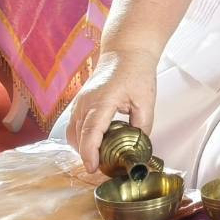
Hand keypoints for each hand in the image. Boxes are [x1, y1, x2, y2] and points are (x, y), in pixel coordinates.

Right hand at [65, 53, 158, 172]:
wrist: (125, 51)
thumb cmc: (137, 72)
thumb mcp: (146, 100)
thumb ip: (142, 125)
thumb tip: (137, 145)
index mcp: (102, 101)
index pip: (91, 132)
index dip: (90, 153)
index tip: (93, 168)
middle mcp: (85, 103)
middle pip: (79, 136)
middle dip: (87, 154)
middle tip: (102, 168)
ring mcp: (79, 102)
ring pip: (73, 132)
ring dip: (82, 147)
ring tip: (99, 158)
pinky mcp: (79, 102)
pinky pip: (74, 125)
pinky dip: (81, 137)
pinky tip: (94, 144)